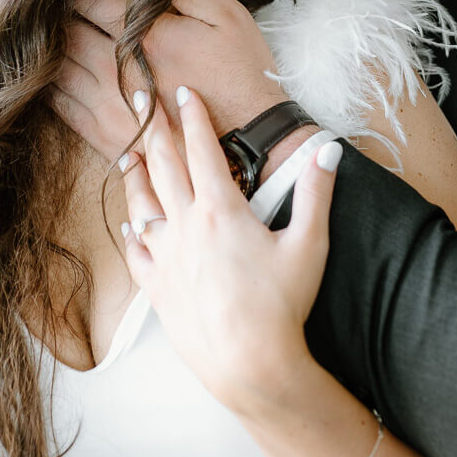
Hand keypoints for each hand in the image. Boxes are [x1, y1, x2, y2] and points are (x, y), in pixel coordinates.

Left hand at [51, 0, 285, 162]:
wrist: (250, 139)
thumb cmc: (241, 72)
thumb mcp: (226, 16)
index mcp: (146, 35)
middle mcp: (118, 68)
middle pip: (67, 30)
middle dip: (56, 11)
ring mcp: (108, 104)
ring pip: (58, 66)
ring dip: (48, 46)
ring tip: (44, 31)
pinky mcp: (105, 134)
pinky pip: (60, 105)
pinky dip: (48, 84)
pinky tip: (50, 72)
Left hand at [120, 86, 341, 413]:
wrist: (248, 365)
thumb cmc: (281, 307)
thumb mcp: (308, 245)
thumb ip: (316, 192)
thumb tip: (327, 149)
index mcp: (221, 209)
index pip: (202, 149)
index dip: (192, 117)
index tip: (183, 92)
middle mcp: (186, 226)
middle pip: (164, 164)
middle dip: (154, 127)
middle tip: (141, 98)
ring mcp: (167, 256)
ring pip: (143, 202)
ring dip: (136, 172)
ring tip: (129, 151)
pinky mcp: (157, 286)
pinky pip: (138, 250)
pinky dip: (132, 229)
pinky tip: (129, 222)